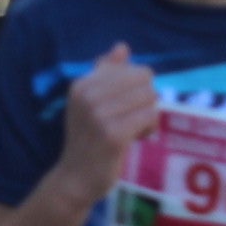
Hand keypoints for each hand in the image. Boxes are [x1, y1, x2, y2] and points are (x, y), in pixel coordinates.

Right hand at [56, 42, 160, 205]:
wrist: (75, 179)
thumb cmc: (87, 140)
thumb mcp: (90, 102)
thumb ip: (106, 73)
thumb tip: (122, 47)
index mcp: (82, 84)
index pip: (131, 70)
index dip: (136, 89)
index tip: (124, 108)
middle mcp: (88, 96)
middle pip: (144, 81)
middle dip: (145, 100)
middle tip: (133, 120)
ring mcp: (99, 115)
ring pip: (148, 98)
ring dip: (148, 115)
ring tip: (135, 130)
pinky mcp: (113, 135)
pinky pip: (148, 117)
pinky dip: (149, 128)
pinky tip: (138, 138)